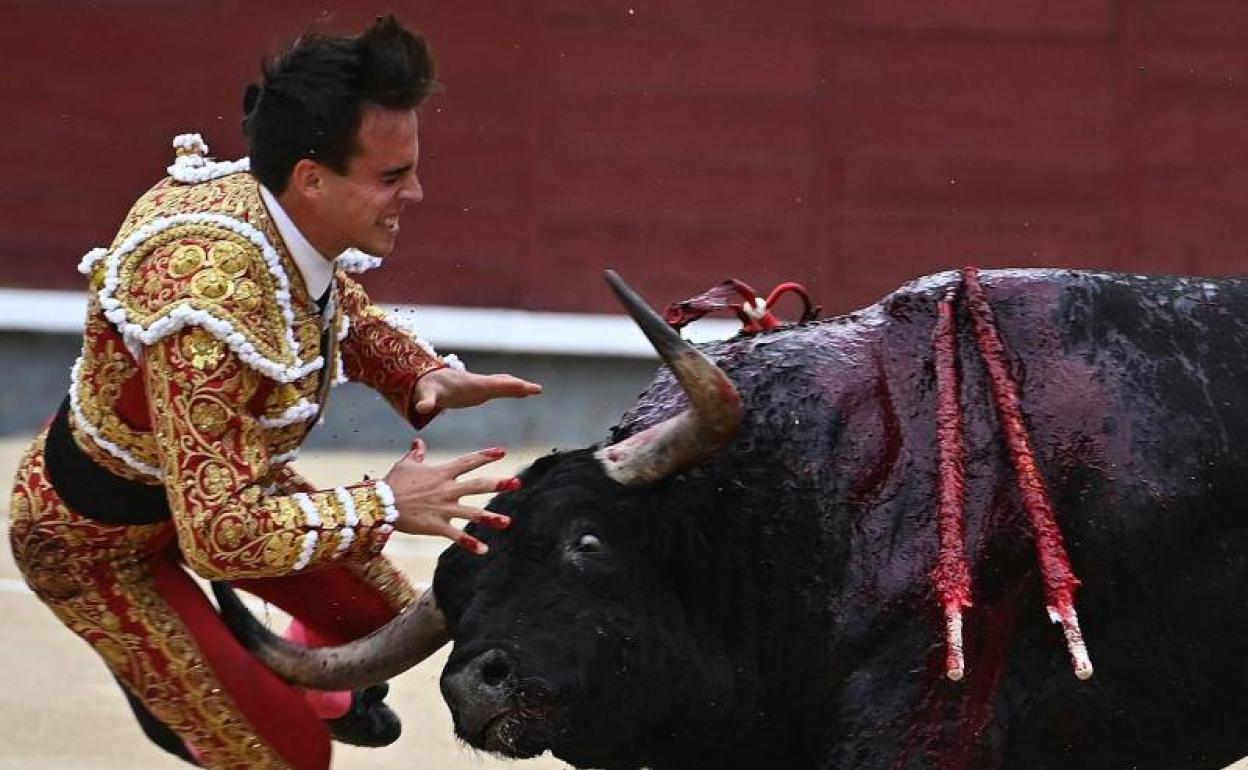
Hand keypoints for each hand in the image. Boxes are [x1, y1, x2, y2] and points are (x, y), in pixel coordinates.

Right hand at [383, 439, 520, 554]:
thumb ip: (416, 454)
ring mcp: (444, 509)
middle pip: (478, 485)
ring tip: (508, 522)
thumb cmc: (392, 483)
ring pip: (473, 513)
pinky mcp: (437, 526)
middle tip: (517, 483)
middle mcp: (447, 490)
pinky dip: (470, 544)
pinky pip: (456, 536)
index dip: (486, 456)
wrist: (379, 504)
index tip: (502, 452)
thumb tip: (418, 442)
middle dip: (499, 484)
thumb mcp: (405, 465)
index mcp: (442, 473)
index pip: (468, 462)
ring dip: (491, 518)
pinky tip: (484, 550)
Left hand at [414, 368, 541, 414]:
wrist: (426, 380)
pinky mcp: (480, 390)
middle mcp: (478, 383)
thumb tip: (422, 409)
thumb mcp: (425, 396)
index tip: (522, 386)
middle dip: (519, 385)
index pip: (492, 385)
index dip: (507, 386)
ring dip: (519, 386)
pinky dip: (512, 389)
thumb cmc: (426, 389)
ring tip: (535, 390)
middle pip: (502, 382)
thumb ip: (425, 403)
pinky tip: (522, 393)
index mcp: (469, 384)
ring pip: (503, 384)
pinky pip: (500, 388)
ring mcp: (480, 385)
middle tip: (537, 389)